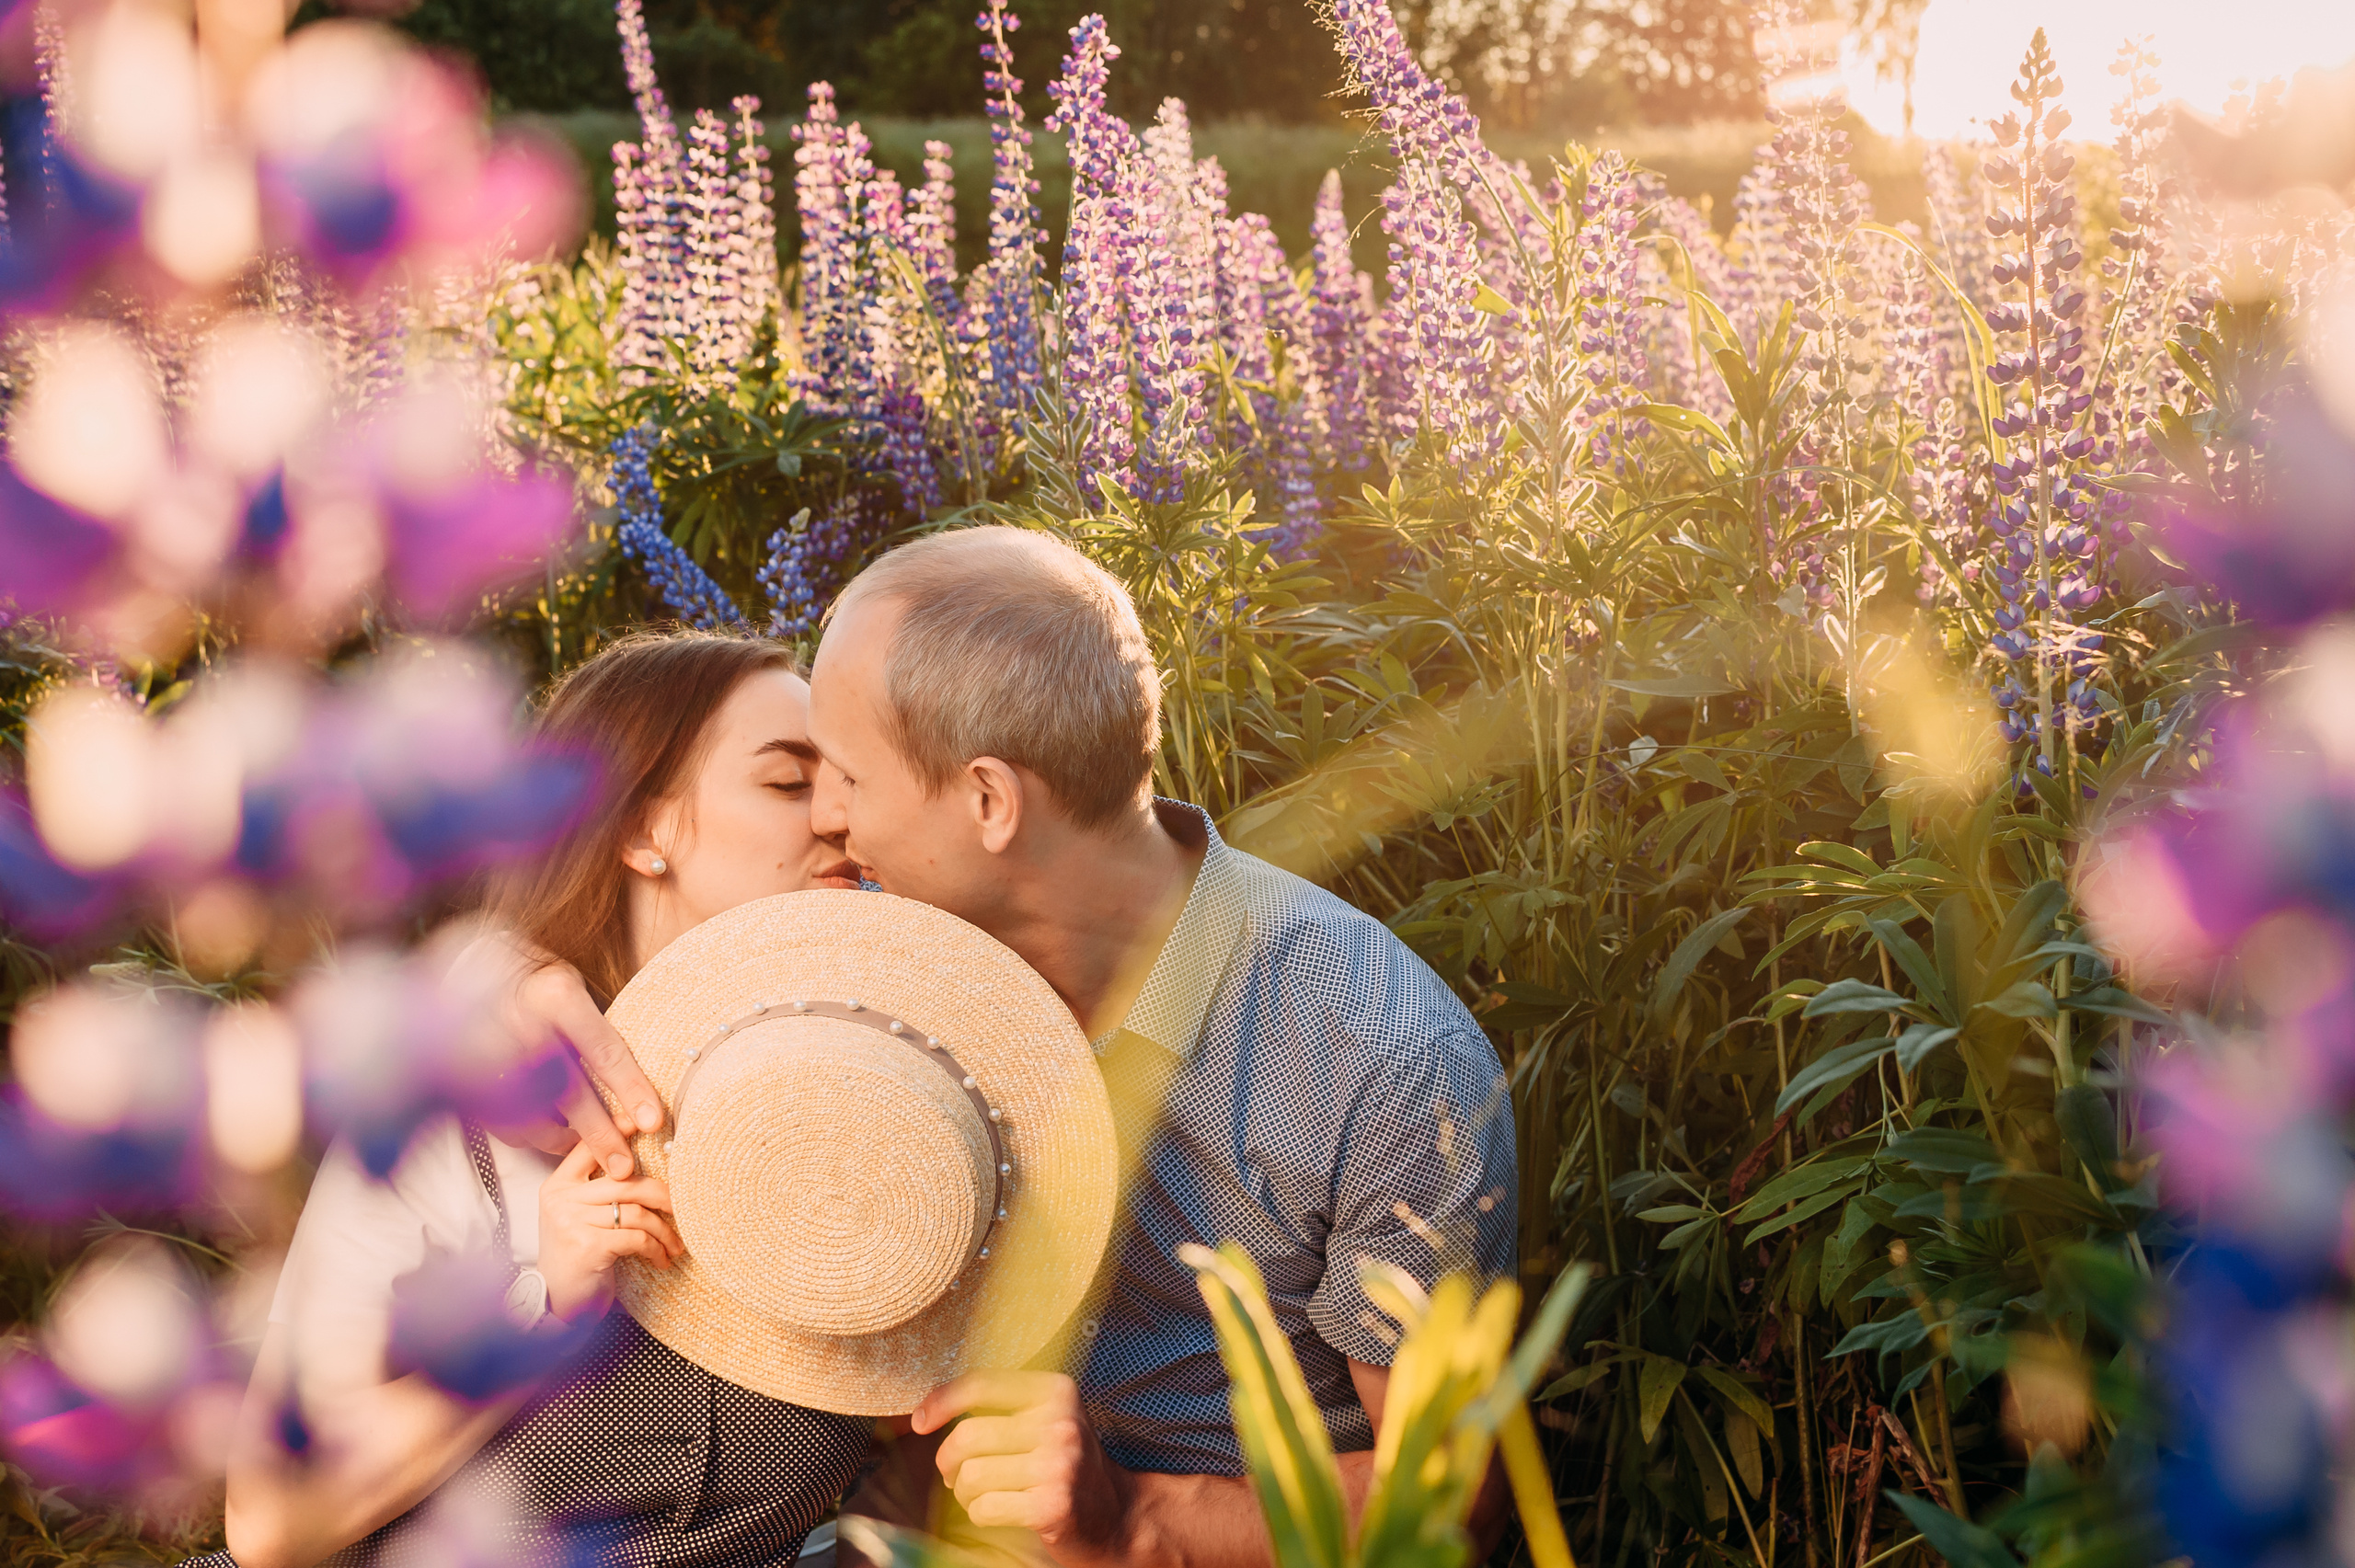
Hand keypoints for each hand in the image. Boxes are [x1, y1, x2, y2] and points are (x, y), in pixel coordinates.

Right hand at [455, 928, 665, 1178]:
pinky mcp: (465, 1074)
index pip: (602, 1051)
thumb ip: (597, 1032)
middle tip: (624, 1165)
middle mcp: (520, 1023)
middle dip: (598, 1134)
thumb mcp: (575, 987)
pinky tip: (555, 1137)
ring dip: (563, 1139)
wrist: (473, 964)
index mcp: (556, 996)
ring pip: (531, 1113)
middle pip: (567, 1091)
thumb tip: (638, 1086)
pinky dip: (531, 1135)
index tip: (653, 1123)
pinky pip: (502, 1119)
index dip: (630, 1090)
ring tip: (590, 1150)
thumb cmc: (540, 981)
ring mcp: (486, 1051)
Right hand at [536, 1139, 685, 1318]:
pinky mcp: (586, 1245)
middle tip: (684, 1210)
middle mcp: (561, 1198)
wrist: (558, 1304)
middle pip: (626, 1180)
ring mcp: (571, 1221)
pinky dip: (656, 1249)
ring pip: (636, 1211)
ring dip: (665, 1231)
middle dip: (664, 1195)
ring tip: (675, 1246)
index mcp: (559, 1185)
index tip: (649, 1122)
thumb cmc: (579, 1258)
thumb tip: (648, 1168)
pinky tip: (662, 1260)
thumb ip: (601, 1192)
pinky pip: (636, 1237)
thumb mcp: (581, 1218)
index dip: (619, 1129)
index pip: (589, 1147)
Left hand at [916, 1371, 1131, 1561]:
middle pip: (967, 1436)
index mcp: (1056, 1391)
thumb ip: (1001, 1406)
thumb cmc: (1065, 1464)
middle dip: (948, 1460)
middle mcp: (1060, 1423)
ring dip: (965, 1493)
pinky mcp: (1052, 1506)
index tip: (920, 1421)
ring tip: (981, 1495)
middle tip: (955, 1474)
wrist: (1117, 1515)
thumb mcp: (1046, 1419)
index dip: (941, 1401)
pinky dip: (981, 1514)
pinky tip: (999, 1513)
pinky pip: (985, 1508)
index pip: (981, 1385)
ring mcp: (1058, 1465)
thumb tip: (926, 1410)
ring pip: (971, 1476)